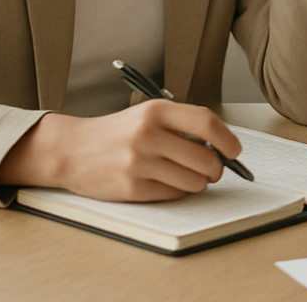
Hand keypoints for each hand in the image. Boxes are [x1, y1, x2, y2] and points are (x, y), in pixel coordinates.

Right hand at [0, 100, 241, 201]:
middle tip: (214, 169)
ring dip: (199, 182)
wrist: (72, 150)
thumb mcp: (149, 115)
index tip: (235, 151)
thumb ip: (183, 126)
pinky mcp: (131, 188)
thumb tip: (223, 147)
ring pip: (193, 181)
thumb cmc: (118, 132)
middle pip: (205, 158)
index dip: (228, 140)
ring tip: (190, 176)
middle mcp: (148, 135)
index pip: (207, 123)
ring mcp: (138, 162)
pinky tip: (169, 183)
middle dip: (216, 168)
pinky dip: (179, 191)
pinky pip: (173, 195)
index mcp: (156, 111)